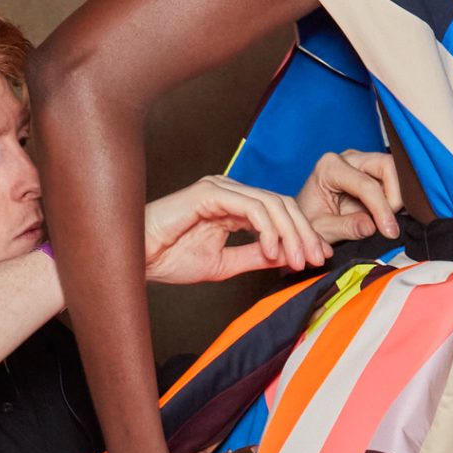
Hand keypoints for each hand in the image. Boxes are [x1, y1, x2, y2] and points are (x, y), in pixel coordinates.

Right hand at [141, 178, 328, 284]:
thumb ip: (255, 256)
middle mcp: (229, 192)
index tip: (317, 259)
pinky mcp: (210, 193)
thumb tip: (287, 256)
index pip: (279, 212)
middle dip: (304, 233)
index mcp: (233, 205)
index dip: (302, 234)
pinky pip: (251, 207)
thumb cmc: (168, 259)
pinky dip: (267, 229)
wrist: (135, 259)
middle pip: (282, 204)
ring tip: (297, 260)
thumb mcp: (224, 263)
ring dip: (290, 233)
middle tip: (315, 259)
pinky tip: (271, 250)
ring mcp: (220, 188)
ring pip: (272, 203)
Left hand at [296, 148, 401, 242]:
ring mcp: (362, 161)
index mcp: (329, 167)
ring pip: (395, 170)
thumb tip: (372, 227)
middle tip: (388, 223)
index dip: (382, 209)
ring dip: (396, 197)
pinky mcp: (372, 171)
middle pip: (387, 166)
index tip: (389, 232)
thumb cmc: (310, 222)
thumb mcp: (324, 230)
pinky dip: (396, 198)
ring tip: (384, 220)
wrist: (305, 219)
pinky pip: (394, 179)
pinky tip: (386, 214)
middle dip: (394, 197)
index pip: (366, 185)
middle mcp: (348, 158)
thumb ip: (347, 228)